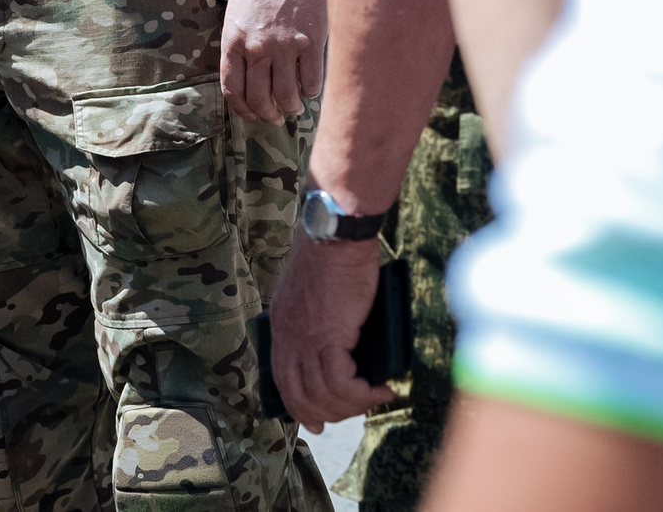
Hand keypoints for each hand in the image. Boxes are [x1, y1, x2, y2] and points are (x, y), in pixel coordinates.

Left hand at [223, 0, 324, 121]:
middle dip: (268, 115)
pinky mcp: (312, 43)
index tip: (253, 114)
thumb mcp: (236, 13)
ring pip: (287, 96)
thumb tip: (247, 78)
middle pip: (260, 100)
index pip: (233, 90)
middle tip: (276, 116)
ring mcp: (285, 47)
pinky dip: (311, 91)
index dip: (243, 110)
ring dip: (291, 107)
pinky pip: (311, 81)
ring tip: (294, 106)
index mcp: (234, 41)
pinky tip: (310, 88)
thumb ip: (238, 45)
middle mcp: (257, 48)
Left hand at [269, 232, 398, 430]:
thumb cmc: (331, 258)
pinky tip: (381, 388)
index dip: (301, 407)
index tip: (318, 423)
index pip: (284, 382)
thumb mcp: (313, 295)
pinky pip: (341, 383)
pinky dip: (362, 393)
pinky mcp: (328, 337)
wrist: (334, 238)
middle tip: (358, 408)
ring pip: (323, 395)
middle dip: (330, 414)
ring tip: (375, 396)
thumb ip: (316, 322)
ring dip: (352, 406)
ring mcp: (304, 340)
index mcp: (281, 329)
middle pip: (301, 397)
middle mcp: (287, 339)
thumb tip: (340, 347)